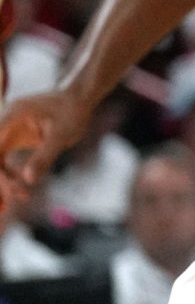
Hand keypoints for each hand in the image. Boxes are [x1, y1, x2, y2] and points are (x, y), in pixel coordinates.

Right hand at [0, 89, 84, 208]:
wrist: (78, 99)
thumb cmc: (72, 112)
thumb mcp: (61, 136)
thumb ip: (44, 157)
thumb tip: (28, 180)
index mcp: (9, 116)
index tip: (11, 188)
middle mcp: (3, 123)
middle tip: (8, 204)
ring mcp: (6, 131)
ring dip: (2, 181)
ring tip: (16, 202)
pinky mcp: (13, 139)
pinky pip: (3, 161)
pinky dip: (8, 176)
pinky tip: (21, 192)